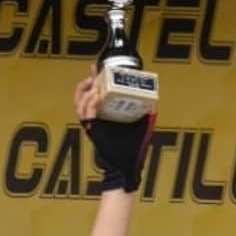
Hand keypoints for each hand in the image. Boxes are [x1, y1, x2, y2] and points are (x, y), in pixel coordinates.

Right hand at [74, 63, 154, 191]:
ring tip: (96, 85)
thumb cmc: (132, 150)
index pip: (94, 94)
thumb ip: (147, 113)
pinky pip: (86, 114)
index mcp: (105, 115)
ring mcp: (93, 125)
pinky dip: (90, 103)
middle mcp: (96, 119)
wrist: (127, 167)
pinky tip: (96, 95)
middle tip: (94, 74)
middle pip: (83, 96)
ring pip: (81, 104)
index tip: (97, 68)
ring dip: (87, 91)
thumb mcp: (142, 126)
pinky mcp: (93, 131)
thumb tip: (155, 100)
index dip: (94, 80)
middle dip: (87, 82)